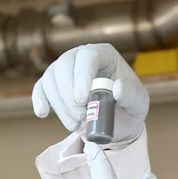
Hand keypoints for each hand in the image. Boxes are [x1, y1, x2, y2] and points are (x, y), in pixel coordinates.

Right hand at [32, 43, 148, 147]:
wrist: (118, 122)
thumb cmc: (129, 107)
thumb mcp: (138, 103)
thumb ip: (131, 94)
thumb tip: (117, 88)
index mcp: (103, 54)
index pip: (87, 56)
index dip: (82, 76)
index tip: (82, 100)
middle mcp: (81, 57)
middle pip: (64, 66)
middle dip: (68, 95)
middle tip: (81, 117)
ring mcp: (65, 70)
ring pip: (50, 79)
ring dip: (60, 105)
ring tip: (76, 124)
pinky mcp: (53, 85)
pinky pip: (40, 88)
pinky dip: (39, 100)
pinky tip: (43, 113)